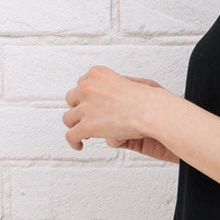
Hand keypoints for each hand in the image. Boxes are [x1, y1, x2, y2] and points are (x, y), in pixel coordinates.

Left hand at [62, 69, 180, 162]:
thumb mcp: (129, 80)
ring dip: (76, 125)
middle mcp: (87, 87)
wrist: (151, 111)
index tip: (92, 104)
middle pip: (72, 99)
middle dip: (80, 109)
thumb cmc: (147, 99)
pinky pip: (71, 136)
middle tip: (88, 118)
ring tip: (84, 133)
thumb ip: (116, 84)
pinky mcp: (87, 126)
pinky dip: (74, 142)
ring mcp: (85, 107)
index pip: (82, 84)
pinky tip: (79, 145)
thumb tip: (111, 91)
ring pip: (68, 118)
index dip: (87, 97)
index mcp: (96, 74)